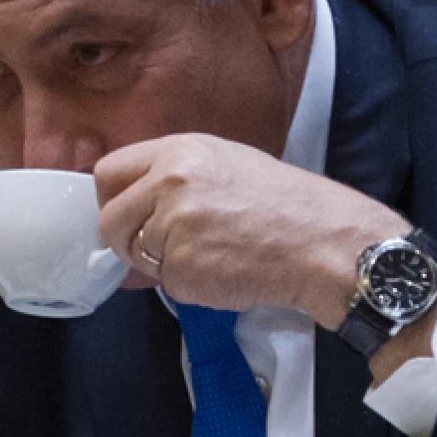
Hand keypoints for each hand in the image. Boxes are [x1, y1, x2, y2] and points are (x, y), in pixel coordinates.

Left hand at [94, 133, 410, 327]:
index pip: (108, 172)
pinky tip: (225, 270)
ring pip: (137, 255)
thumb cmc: (287, 206)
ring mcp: (174, 225)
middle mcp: (169, 183)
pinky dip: (189, 285)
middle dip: (128, 240)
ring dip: (162, 264)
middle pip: (111, 220)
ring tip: (210, 254)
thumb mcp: (226, 163)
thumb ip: (173, 177)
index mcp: (178, 151)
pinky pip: (166, 283)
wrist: (327, 243)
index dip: (112, 199)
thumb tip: (132, 203)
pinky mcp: (184, 266)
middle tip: (162, 247)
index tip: (125, 215)